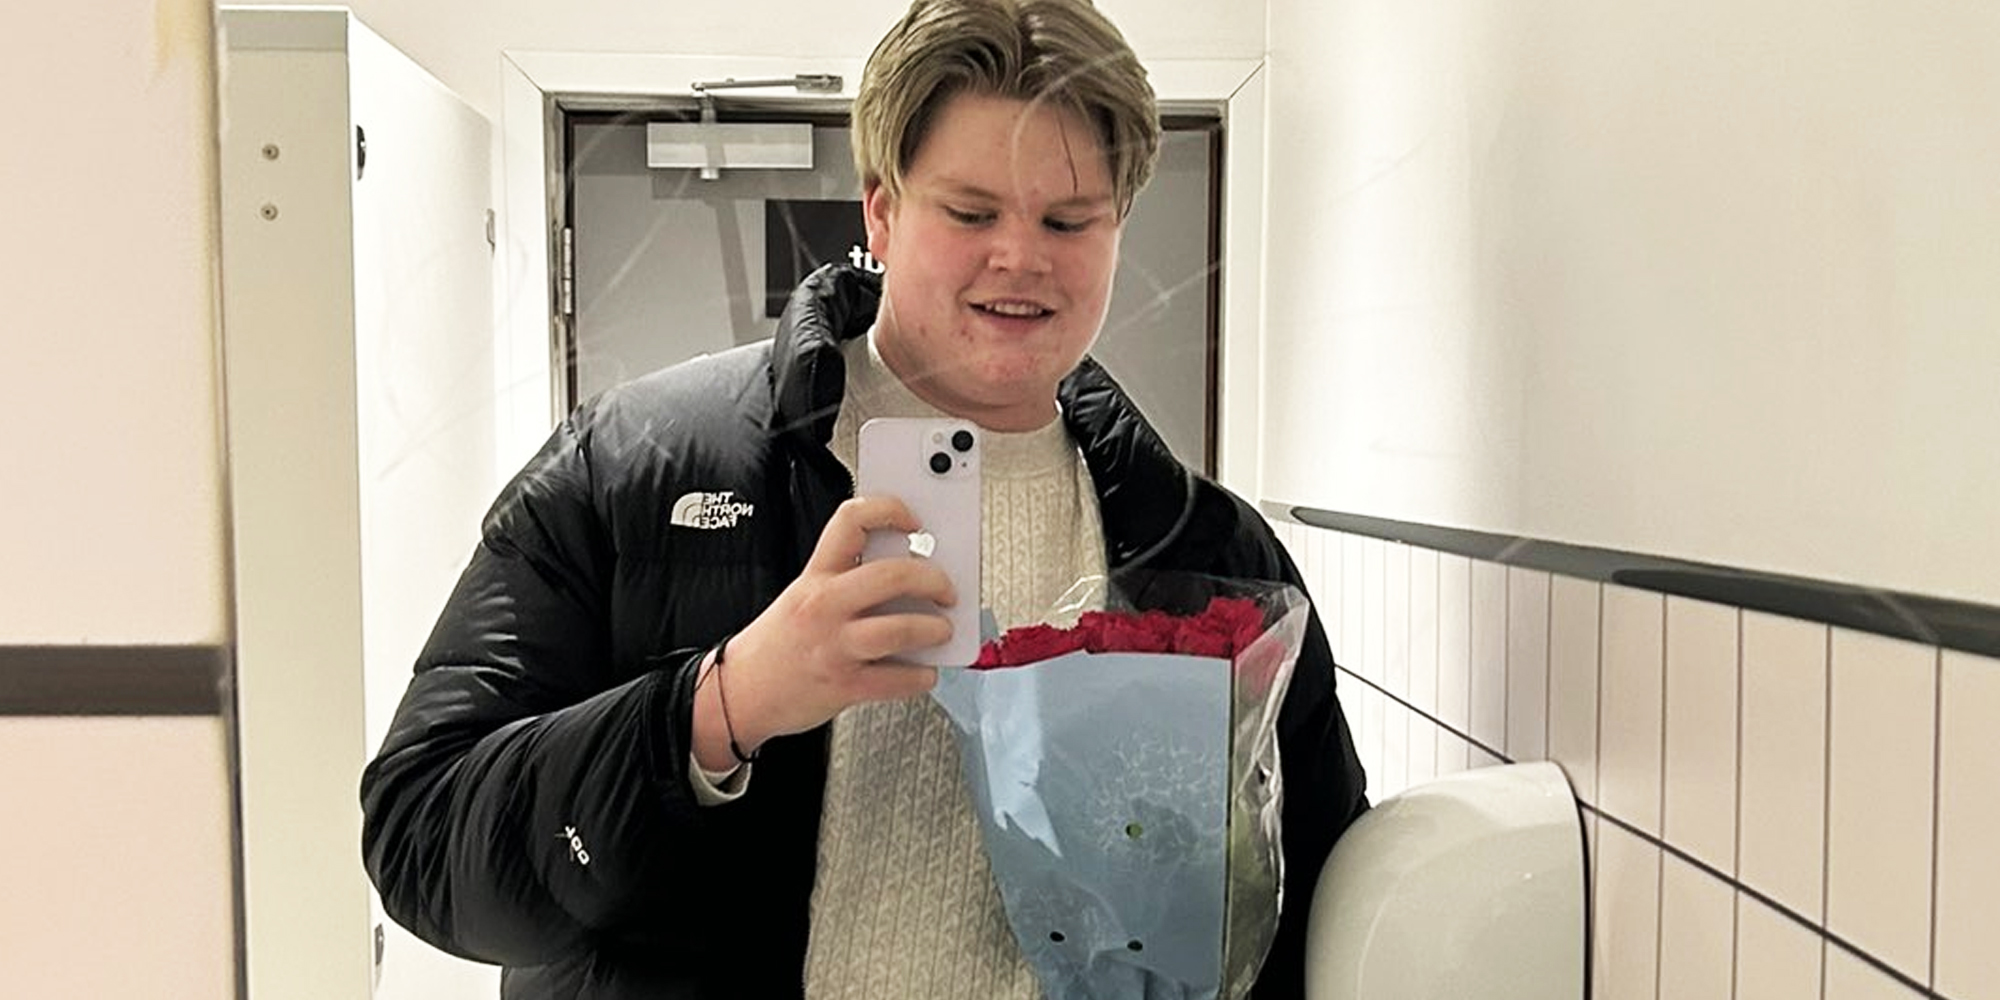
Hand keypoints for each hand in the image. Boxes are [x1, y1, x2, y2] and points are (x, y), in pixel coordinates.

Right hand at [691, 496, 953, 768]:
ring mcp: (836, 646)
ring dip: (934, 629)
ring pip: (901, 629)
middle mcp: (825, 606)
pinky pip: (897, 679)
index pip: (851, 520)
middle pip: (892, 575)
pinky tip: (924, 672)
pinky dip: (921, 677)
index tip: (914, 522)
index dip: (890, 511)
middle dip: (933, 580)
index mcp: (816, 576)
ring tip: (941, 630)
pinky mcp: (845, 685)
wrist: (739, 693)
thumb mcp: (801, 596)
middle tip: (945, 589)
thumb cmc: (776, 645)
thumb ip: (845, 582)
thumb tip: (905, 577)